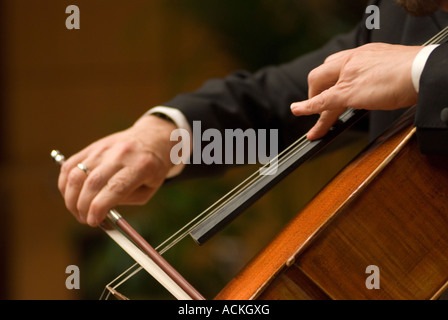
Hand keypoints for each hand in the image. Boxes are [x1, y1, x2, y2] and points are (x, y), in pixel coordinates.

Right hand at [58, 115, 176, 226]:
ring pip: (76, 174)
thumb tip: (100, 212)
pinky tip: (70, 195)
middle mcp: (120, 155)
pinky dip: (65, 183)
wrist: (152, 137)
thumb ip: (126, 200)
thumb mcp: (150, 188)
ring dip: (70, 198)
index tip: (93, 221)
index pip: (115, 188)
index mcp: (141, 166)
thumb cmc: (153, 167)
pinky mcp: (92, 146)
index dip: (99, 208)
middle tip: (84, 219)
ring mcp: (103, 148)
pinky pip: (69, 165)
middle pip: (92, 183)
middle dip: (83, 207)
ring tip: (77, 210)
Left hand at [290, 43, 422, 139]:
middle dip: (315, 90)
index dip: (329, 78)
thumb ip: (379, 74)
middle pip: (322, 73)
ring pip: (320, 90)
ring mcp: (347, 75)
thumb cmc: (415, 70)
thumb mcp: (392, 67)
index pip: (337, 63)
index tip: (327, 88)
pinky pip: (321, 101)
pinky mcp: (347, 91)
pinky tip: (298, 111)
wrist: (421, 70)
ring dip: (311, 106)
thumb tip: (380, 85)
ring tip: (313, 126)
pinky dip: (307, 107)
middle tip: (318, 105)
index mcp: (363, 53)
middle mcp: (351, 60)